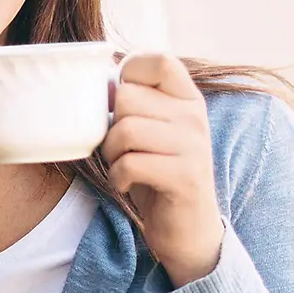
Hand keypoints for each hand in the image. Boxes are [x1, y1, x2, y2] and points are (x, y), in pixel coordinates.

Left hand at [102, 53, 223, 286]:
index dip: (130, 74)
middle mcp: (195, 117)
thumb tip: (98, 84)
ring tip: (122, 166)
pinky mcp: (184, 177)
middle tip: (119, 149)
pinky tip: (127, 184)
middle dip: (110, 126)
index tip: (123, 103)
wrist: (189, 231)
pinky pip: (131, 163)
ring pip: (125, 130)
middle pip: (127, 97)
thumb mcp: (153, 132)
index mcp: (188, 99)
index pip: (159, 61)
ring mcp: (193, 146)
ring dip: (111, 154)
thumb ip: (137, 105)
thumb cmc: (159, 176)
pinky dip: (118, 177)